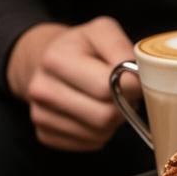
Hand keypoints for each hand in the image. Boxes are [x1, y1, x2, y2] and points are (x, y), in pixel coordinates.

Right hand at [7, 16, 133, 150]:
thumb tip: (137, 78)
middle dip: (124, 105)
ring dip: (114, 120)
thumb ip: (122, 48)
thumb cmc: (83, 46)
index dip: (132, 85)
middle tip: (125, 91)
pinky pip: (90, 144)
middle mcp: (41, 89)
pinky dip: (101, 131)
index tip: (136, 77)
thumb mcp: (103, 31)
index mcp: (55, 59)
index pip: (106, 86)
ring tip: (109, 99)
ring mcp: (40, 115)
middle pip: (104, 115)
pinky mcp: (45, 134)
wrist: (49, 61)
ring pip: (100, 133)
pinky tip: (95, 111)